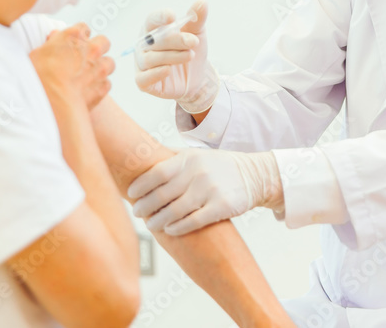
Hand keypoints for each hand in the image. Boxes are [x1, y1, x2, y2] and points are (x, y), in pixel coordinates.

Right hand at [29, 23, 113, 109]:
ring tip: (88, 76)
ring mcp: (100, 67)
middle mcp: (91, 48)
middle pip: (103, 42)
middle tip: (86, 58)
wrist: (54, 101)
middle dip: (97, 48)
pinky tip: (88, 90)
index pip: (83, 28)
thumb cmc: (41, 77)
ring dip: (101, 67)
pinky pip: (106, 83)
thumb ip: (51, 44)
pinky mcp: (103, 85)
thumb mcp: (37, 54)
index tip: (75, 44)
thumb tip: (54, 37)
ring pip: (109, 63)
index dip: (79, 36)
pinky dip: (99, 86)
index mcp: (74, 36)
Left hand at [127, 148, 282, 235]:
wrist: (255, 175)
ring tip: (151, 225)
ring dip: (158, 221)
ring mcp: (210, 190)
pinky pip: (194, 221)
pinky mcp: (222, 207)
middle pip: (162, 194)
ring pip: (175, 211)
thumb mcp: (197, 154)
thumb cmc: (219, 166)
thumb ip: (173, 156)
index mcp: (189, 158)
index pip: (157, 172)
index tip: (130, 194)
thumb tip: (143, 157)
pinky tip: (170, 230)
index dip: (140, 185)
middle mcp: (198, 172)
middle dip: (145, 206)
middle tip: (137, 212)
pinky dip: (178, 228)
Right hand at [133, 0, 219, 112]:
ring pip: (152, 58)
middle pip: (154, 40)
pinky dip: (155, 74)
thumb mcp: (197, 33)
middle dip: (175, 40)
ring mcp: (142, 63)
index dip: (160, 17)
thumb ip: (197, 18)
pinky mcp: (143, 81)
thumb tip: (202, 2)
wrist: (196, 77)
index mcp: (153, 29)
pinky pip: (143, 78)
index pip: (151, 20)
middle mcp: (144, 45)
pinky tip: (168, 70)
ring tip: (190, 55)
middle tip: (194, 42)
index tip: (172, 17)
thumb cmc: (190, 50)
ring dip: (173, 57)